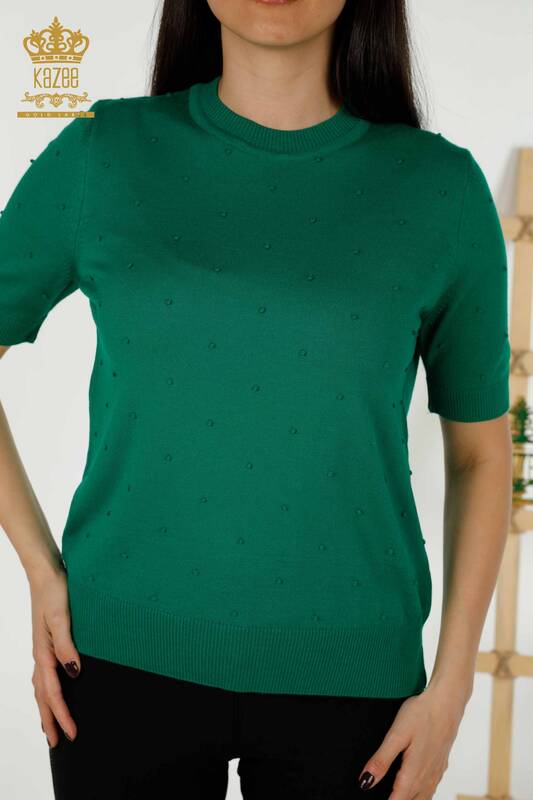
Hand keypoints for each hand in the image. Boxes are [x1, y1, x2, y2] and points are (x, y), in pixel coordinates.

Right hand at [28, 565, 80, 747]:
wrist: (46, 573)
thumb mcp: (62, 618)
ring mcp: (41, 649)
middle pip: (42, 696)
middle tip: (58, 743)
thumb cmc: (55, 592)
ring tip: (51, 725)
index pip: (53, 693)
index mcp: (43, 653)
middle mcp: (40, 655)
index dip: (63, 715)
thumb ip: (66, 646)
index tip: (72, 734)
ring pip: (40, 687)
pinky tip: (52, 690)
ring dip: (46, 708)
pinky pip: (43, 674)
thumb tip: (74, 674)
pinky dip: (45, 690)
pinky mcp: (46, 642)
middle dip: (50, 720)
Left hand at [357, 681, 466, 798]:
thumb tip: (366, 782)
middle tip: (383, 796)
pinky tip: (415, 788)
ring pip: (423, 797)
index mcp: (414, 772)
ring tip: (396, 794)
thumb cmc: (421, 714)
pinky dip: (421, 794)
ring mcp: (436, 771)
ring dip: (410, 799)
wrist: (447, 701)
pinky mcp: (441, 764)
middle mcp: (428, 776)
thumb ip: (381, 760)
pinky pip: (431, 788)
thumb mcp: (396, 735)